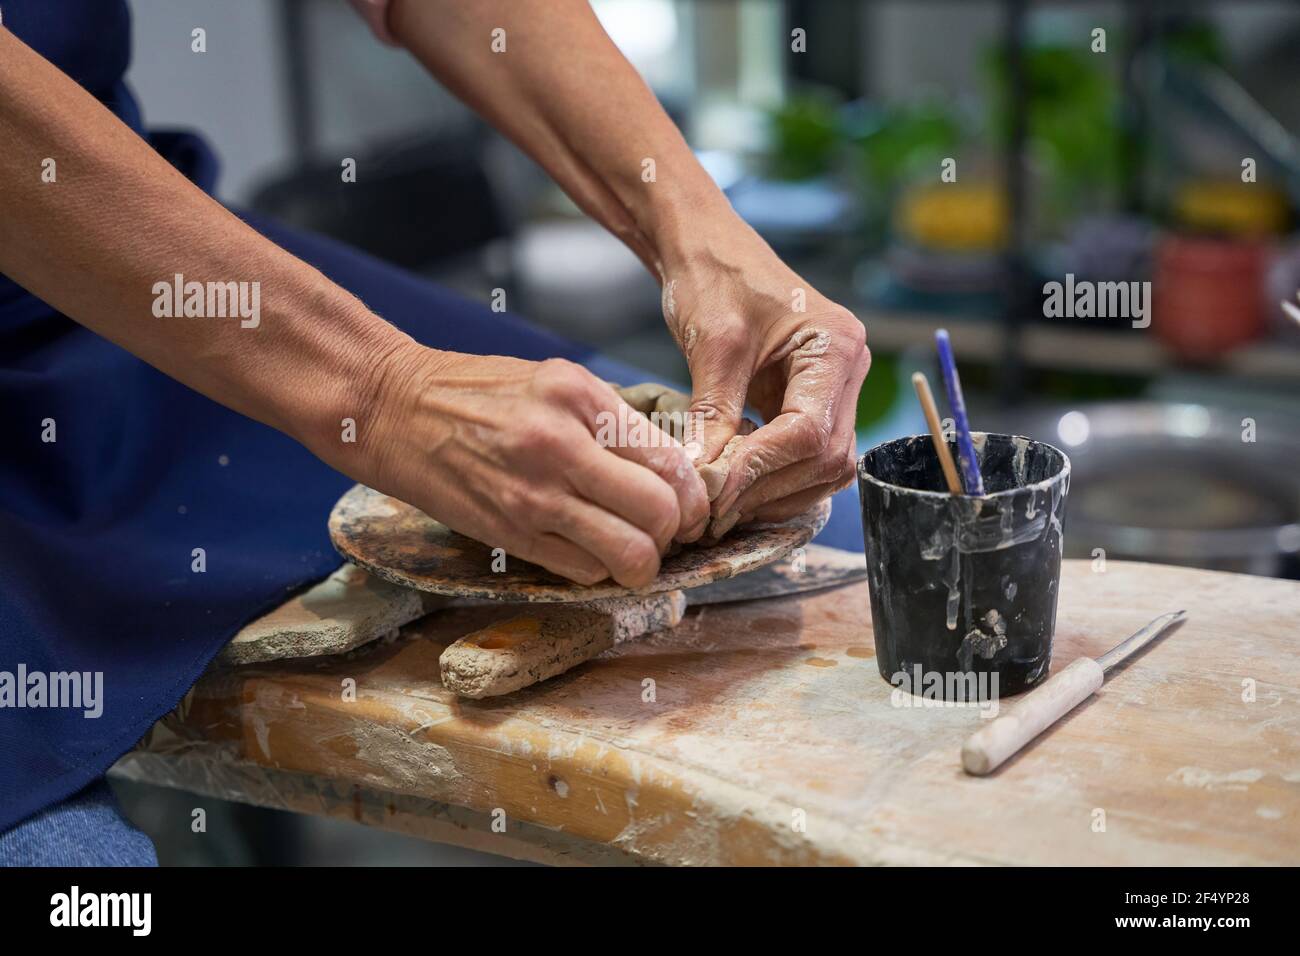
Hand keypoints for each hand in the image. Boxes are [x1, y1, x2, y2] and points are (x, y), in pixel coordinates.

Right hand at [337, 344, 709, 587]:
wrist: (394, 408)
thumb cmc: (477, 392)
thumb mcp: (555, 380)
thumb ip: (611, 420)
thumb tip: (671, 469)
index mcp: (580, 397)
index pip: (670, 461)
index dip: (694, 496)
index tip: (691, 506)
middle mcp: (562, 445)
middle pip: (660, 513)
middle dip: (675, 533)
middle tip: (664, 532)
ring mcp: (533, 495)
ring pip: (628, 554)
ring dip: (641, 562)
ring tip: (630, 549)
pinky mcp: (509, 532)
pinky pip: (582, 572)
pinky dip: (598, 570)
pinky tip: (587, 550)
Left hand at [661, 215, 869, 524]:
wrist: (708, 250)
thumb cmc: (712, 278)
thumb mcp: (711, 344)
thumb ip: (712, 413)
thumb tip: (702, 480)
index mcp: (835, 346)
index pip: (810, 431)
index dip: (763, 467)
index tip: (715, 488)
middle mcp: (848, 371)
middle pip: (826, 458)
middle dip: (769, 487)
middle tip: (712, 505)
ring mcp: (836, 390)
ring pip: (824, 469)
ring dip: (773, 493)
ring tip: (720, 501)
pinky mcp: (813, 404)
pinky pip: (806, 459)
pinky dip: (773, 480)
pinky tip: (734, 485)